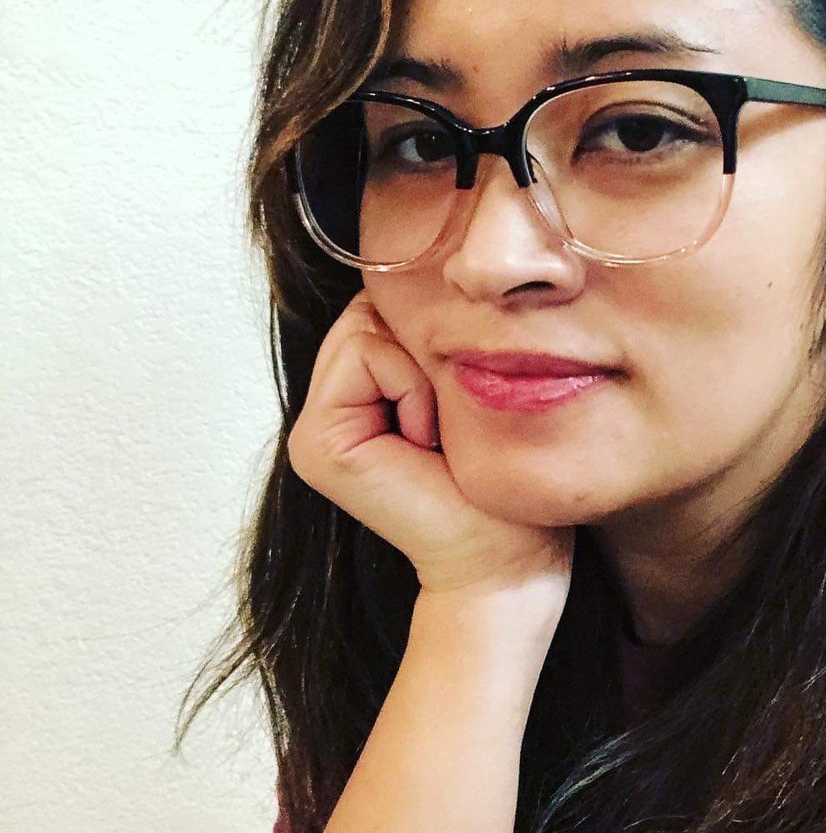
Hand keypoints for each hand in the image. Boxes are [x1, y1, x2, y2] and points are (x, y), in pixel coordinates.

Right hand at [287, 289, 575, 598]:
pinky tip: (426, 443)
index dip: (429, 337)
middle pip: (367, 311)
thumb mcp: (466, 392)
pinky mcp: (317, 445)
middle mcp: (325, 412)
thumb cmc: (501, 482)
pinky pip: (368, 355)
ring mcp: (313, 431)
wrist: (507, 559)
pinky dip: (413, 388)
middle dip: (421, 352)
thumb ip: (426, 342)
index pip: (379, 309)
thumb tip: (424, 273)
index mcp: (355, 398)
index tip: (455, 407)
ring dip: (421, 373)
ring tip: (437, 435)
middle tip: (446, 423)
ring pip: (366, 327)